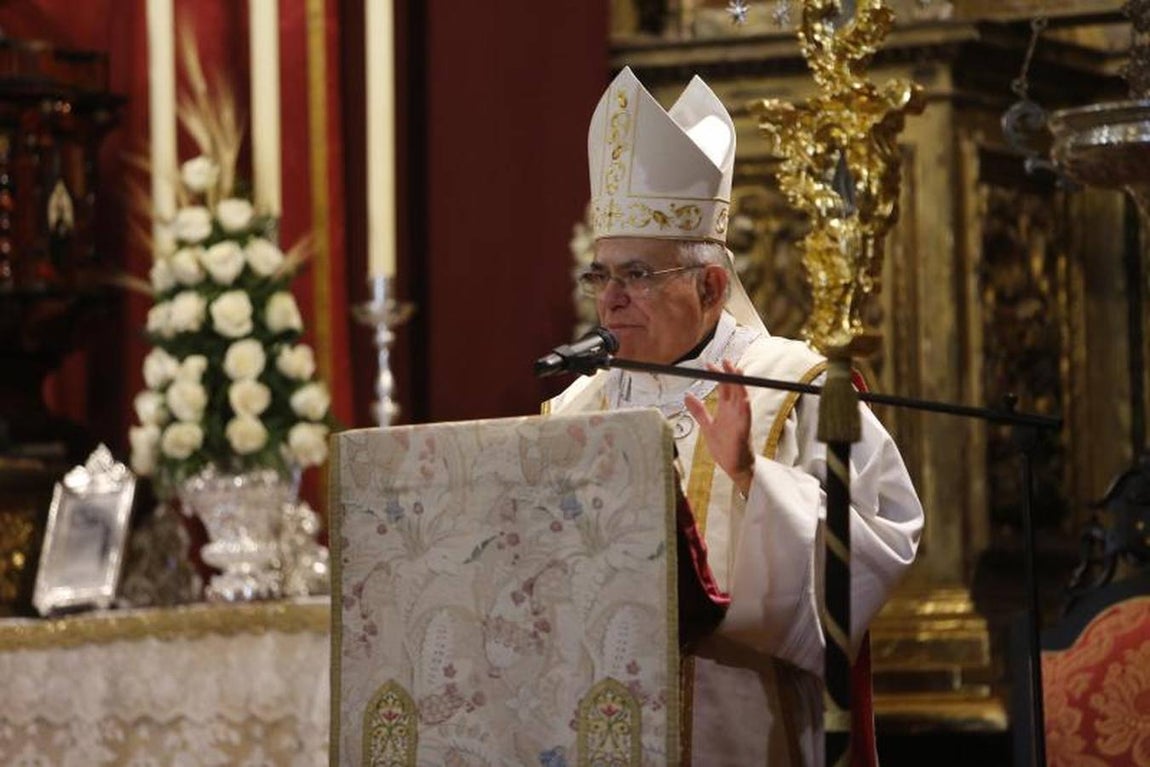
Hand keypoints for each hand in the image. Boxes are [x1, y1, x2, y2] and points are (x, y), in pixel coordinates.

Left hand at [684, 359, 754, 497]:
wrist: (734, 467)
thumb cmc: (724, 447)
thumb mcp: (707, 426)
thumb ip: (699, 411)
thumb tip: (687, 395)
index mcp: (727, 410)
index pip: (724, 388)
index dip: (718, 375)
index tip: (709, 364)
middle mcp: (735, 413)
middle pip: (734, 389)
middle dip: (731, 375)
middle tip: (725, 360)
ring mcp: (741, 422)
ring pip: (743, 399)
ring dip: (740, 386)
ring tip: (737, 373)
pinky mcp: (743, 433)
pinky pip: (746, 419)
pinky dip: (745, 409)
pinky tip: (743, 400)